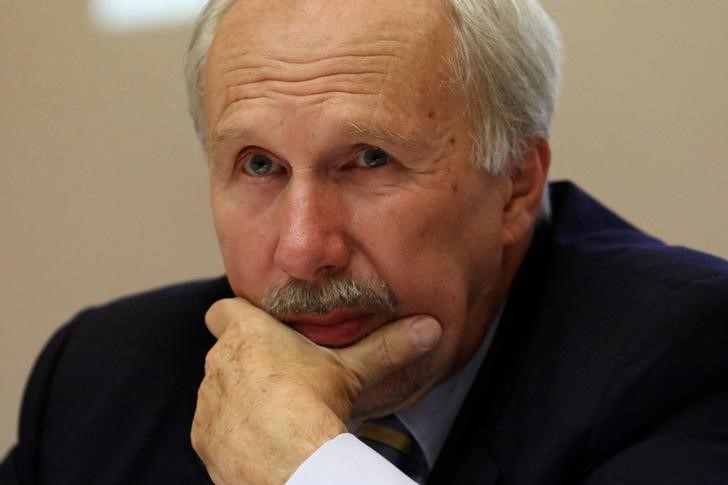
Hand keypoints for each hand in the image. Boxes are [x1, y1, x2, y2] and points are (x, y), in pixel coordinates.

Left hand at [191, 297, 440, 484]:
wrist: (290, 464)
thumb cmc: (317, 406)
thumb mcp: (355, 370)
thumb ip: (389, 345)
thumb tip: (432, 326)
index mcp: (248, 334)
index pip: (223, 310)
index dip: (238, 317)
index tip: (259, 330)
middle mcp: (219, 363)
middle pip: (226, 353)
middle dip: (247, 361)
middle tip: (282, 376)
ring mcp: (208, 402)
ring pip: (219, 390)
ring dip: (239, 397)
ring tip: (275, 413)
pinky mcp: (204, 437)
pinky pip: (214, 425)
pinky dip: (232, 430)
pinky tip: (262, 440)